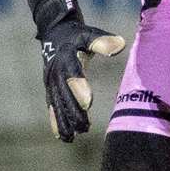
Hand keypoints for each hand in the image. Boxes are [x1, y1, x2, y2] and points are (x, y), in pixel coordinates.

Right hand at [35, 0, 125, 141]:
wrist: (55, 34)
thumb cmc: (78, 35)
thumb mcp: (89, 34)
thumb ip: (102, 41)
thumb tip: (120, 44)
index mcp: (66, 57)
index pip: (72, 74)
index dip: (79, 88)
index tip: (87, 103)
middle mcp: (55, 71)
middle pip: (64, 94)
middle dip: (72, 111)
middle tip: (84, 127)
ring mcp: (50, 81)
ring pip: (57, 103)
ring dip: (64, 120)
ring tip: (74, 136)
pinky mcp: (49, 89)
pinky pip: (52, 106)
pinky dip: (56, 121)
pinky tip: (63, 136)